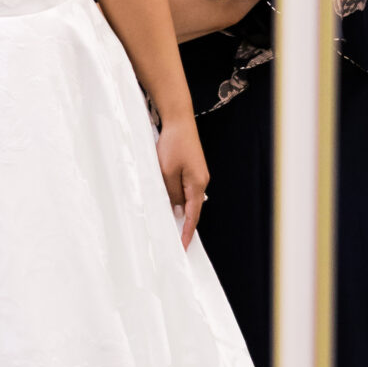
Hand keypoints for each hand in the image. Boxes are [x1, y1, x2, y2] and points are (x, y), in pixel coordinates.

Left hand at [157, 113, 208, 247]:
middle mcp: (201, 181)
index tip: (184, 246)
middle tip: (177, 241)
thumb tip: (177, 210)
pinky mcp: (192, 169)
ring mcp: (197, 175)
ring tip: (170, 224)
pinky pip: (186, 189)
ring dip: (180, 210)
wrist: (179, 121)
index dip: (187, 231)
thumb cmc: (173, 144)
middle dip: (185, 225)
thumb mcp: (167, 172)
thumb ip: (172, 193)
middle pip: (193, 208)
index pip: (193, 215)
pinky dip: (179, 198)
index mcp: (197, 184)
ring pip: (188, 198)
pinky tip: (170, 202)